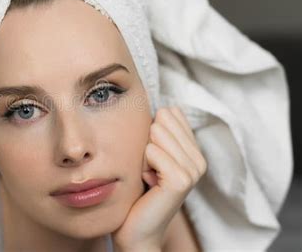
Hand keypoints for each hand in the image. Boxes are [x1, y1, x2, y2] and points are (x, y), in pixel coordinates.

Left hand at [112, 107, 206, 251]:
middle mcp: (199, 159)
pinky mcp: (181, 180)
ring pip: (156, 134)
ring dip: (143, 155)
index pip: (171, 113)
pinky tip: (148, 182)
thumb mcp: (150, 155)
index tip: (151, 158)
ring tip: (149, 175)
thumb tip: (165, 108)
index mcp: (194, 150)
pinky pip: (152, 151)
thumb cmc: (138, 189)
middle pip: (162, 120)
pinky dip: (142, 164)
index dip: (151, 132)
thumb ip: (159, 131)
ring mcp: (193, 170)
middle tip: (149, 168)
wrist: (136, 227)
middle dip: (146, 143)